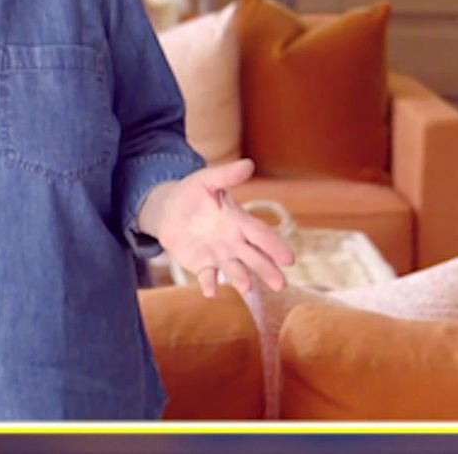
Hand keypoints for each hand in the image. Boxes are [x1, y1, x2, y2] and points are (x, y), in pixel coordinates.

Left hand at [138, 159, 295, 297]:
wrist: (168, 210)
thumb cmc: (192, 193)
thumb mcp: (207, 180)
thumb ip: (226, 175)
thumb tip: (248, 164)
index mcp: (239, 221)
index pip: (261, 235)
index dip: (274, 247)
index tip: (289, 260)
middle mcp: (234, 242)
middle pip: (254, 258)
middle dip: (267, 270)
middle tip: (281, 285)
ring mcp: (219, 255)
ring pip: (235, 270)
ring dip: (241, 279)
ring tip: (247, 287)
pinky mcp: (202, 265)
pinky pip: (208, 276)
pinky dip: (210, 284)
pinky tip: (210, 292)